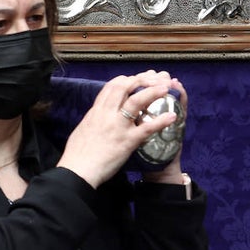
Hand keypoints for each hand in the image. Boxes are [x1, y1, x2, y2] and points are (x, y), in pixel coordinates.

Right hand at [58, 71, 184, 188]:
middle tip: (154, 80)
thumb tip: (97, 116)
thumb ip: (93, 120)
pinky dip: (161, 121)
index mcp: (96, 112)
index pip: (111, 86)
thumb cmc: (77, 154)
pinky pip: (147, 128)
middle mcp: (106, 114)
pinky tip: (172, 116)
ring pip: (136, 101)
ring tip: (166, 88)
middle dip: (141, 80)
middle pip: (124, 87)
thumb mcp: (83, 129)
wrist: (77, 170)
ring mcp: (118, 126)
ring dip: (153, 92)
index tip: (136, 81)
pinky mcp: (127, 141)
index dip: (126, 80)